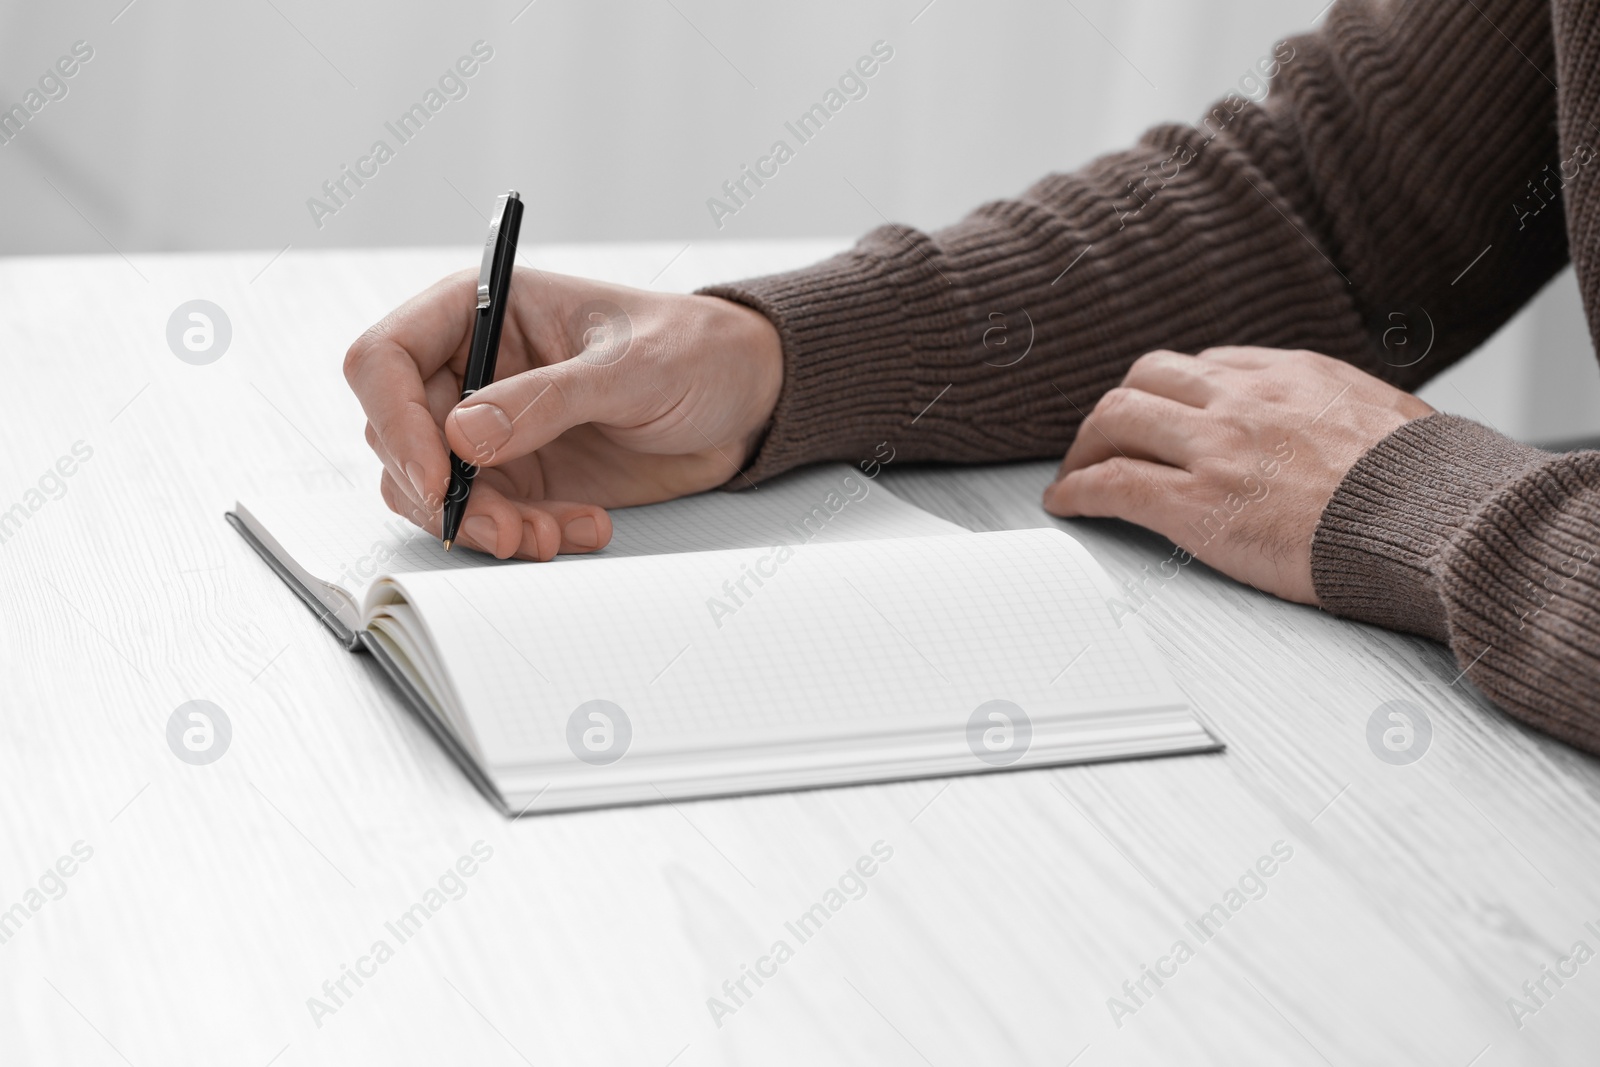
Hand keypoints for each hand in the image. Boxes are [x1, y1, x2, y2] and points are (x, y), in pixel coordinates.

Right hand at [343, 269, 782, 559]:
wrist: (747, 398)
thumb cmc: (695, 351)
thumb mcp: (630, 367)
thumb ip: (546, 399)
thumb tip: (462, 438)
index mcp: (481, 310)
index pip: (385, 358)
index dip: (395, 419)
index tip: (437, 474)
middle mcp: (473, 369)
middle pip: (398, 438)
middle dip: (444, 495)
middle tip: (504, 528)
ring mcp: (494, 428)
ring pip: (436, 492)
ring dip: (485, 526)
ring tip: (549, 536)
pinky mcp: (525, 477)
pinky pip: (492, 520)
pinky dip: (528, 537)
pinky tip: (584, 528)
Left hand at [1043, 347, 1433, 603]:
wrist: (1435, 521)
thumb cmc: (1428, 488)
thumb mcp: (1394, 420)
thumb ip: (1350, 415)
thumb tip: (1352, 431)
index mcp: (1295, 374)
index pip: (1205, 365)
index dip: (1171, 393)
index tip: (1162, 415)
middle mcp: (1246, 398)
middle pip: (1146, 379)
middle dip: (1118, 409)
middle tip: (1104, 440)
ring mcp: (1216, 447)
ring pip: (1115, 418)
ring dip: (1086, 446)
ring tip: (1076, 472)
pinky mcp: (1195, 502)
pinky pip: (1111, 483)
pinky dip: (1076, 490)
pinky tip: (1066, 503)